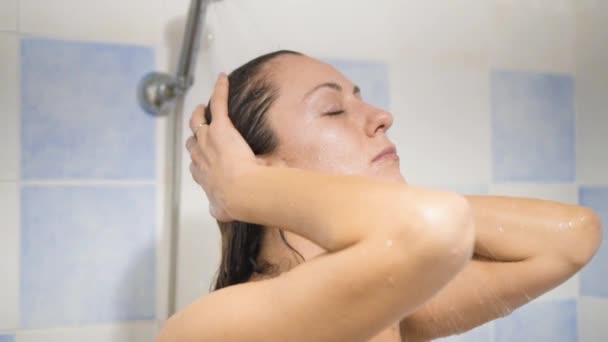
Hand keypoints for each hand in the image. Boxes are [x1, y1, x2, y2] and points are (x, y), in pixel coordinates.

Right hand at [186, 73, 257, 221]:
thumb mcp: (223, 209)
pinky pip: (218, 104)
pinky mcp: (221, 127)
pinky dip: (220, 90)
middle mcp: (200, 156)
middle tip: (200, 126)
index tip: (203, 156)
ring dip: (201, 113)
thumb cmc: (237, 202)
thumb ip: (219, 208)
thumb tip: (218, 212)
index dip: (199, 157)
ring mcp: (208, 140)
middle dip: (195, 133)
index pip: (195, 163)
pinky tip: (223, 78)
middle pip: (192, 140)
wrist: (242, 192)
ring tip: (204, 106)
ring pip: (198, 121)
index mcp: (202, 175)